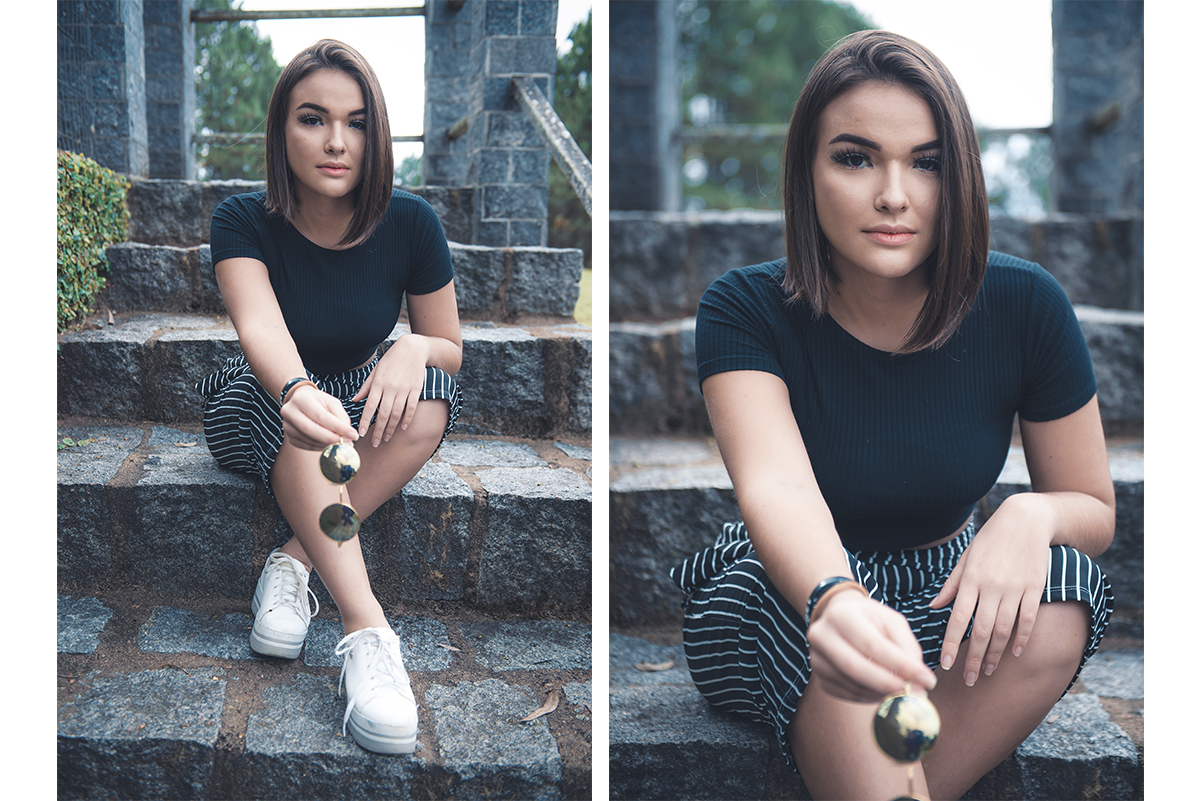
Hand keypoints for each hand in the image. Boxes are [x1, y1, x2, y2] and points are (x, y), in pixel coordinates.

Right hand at [281, 385, 357, 450]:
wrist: (301, 402)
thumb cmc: (319, 401)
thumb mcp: (332, 402)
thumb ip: (341, 416)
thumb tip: (347, 434)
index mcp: (301, 399)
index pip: (320, 416)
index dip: (338, 427)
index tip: (353, 435)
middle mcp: (289, 412)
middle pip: (310, 430)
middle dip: (331, 438)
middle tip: (347, 443)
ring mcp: (287, 426)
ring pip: (309, 440)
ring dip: (328, 444)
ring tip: (341, 443)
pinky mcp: (289, 437)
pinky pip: (307, 446)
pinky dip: (321, 447)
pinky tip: (330, 444)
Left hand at [351, 335, 430, 446]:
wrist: (412, 349)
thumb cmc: (391, 360)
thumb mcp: (375, 371)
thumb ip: (365, 387)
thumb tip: (354, 400)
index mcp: (378, 383)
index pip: (369, 406)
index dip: (364, 421)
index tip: (360, 433)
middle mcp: (390, 388)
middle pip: (383, 414)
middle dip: (378, 430)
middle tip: (375, 443)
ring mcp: (404, 389)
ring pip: (396, 413)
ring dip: (391, 428)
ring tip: (386, 438)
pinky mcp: (416, 389)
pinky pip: (411, 407)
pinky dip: (407, 419)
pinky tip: (403, 427)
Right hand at [807, 589, 936, 703]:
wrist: (838, 616)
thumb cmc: (870, 619)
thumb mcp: (892, 622)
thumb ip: (907, 647)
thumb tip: (918, 680)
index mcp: (841, 615)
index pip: (872, 645)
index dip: (901, 665)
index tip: (927, 680)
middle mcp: (821, 635)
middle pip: (855, 667)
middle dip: (890, 684)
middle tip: (916, 694)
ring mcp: (816, 658)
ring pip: (853, 685)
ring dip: (883, 693)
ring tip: (903, 690)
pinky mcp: (819, 676)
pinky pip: (848, 695)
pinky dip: (871, 697)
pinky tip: (883, 690)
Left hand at [931, 496, 1052, 686]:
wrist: (1025, 520)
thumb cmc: (990, 540)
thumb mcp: (966, 558)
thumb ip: (951, 585)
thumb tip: (933, 607)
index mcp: (970, 580)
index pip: (957, 619)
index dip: (951, 644)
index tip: (946, 665)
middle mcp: (991, 587)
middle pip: (980, 631)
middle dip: (972, 658)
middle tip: (968, 679)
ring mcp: (1014, 589)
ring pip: (1003, 629)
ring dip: (995, 653)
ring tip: (987, 671)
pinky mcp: (1034, 588)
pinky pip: (1028, 619)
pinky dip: (1021, 638)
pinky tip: (1014, 653)